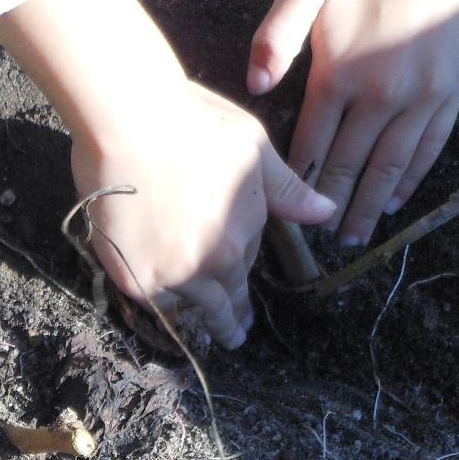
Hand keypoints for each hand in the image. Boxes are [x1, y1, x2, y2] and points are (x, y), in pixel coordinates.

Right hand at [0, 0, 331, 348]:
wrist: (131, 124)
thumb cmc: (193, 124)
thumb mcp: (253, 149)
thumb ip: (286, 190)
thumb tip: (327, 213)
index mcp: (245, 230)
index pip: (245, 261)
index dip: (241, 271)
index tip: (242, 290)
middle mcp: (213, 261)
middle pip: (224, 297)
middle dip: (232, 316)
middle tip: (235, 334)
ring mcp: (172, 274)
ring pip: (192, 309)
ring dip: (202, 323)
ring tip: (209, 335)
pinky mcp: (135, 278)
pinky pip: (156, 306)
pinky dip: (164, 310)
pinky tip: (170, 318)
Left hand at [248, 0, 458, 243]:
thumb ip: (275, 38)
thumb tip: (256, 88)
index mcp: (340, 76)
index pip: (312, 146)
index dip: (298, 184)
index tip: (286, 215)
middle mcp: (381, 96)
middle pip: (349, 167)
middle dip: (332, 209)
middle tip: (321, 247)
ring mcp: (420, 97)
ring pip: (390, 168)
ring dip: (371, 207)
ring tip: (355, 237)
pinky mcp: (450, 92)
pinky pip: (429, 148)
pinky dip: (411, 180)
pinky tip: (396, 202)